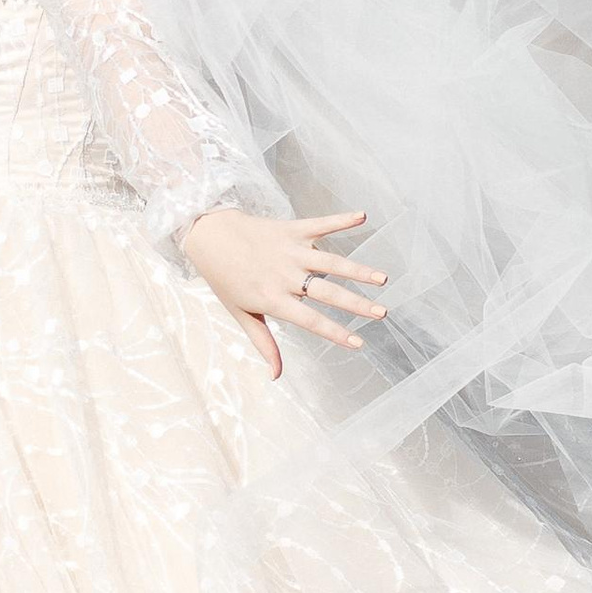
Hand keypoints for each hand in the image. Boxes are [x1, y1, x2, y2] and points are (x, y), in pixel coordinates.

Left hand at [181, 207, 386, 380]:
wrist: (208, 237)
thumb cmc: (225, 279)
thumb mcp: (242, 314)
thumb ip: (264, 343)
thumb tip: (276, 376)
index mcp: (273, 299)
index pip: (310, 320)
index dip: (335, 332)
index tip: (359, 343)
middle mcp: (285, 275)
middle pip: (327, 292)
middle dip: (357, 304)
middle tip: (382, 313)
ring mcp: (290, 251)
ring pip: (330, 261)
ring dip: (358, 269)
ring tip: (382, 278)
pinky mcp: (291, 229)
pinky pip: (320, 224)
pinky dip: (341, 220)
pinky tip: (362, 217)